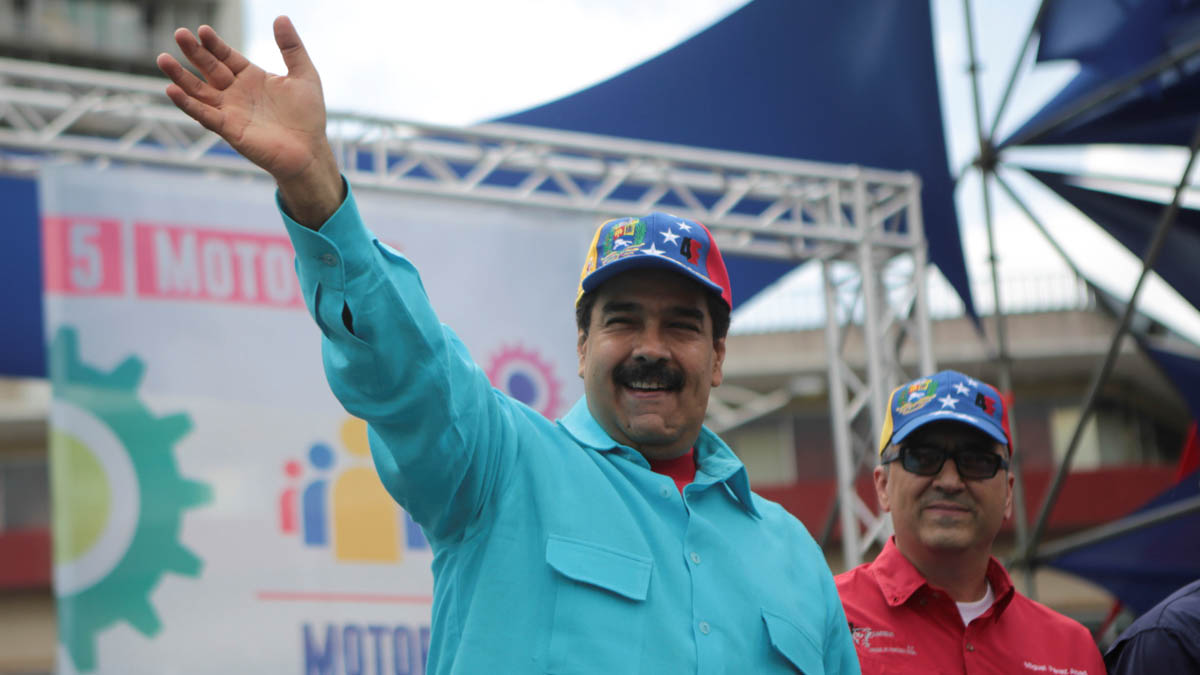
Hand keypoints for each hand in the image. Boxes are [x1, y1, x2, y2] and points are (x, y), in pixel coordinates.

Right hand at [157, 16, 342, 226]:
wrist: (310, 150)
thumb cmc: (308, 116)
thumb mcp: (304, 75)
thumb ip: (291, 47)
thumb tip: (281, 17)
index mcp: (251, 77)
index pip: (226, 56)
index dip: (213, 44)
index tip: (202, 30)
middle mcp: (236, 93)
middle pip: (209, 69)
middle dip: (194, 52)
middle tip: (179, 34)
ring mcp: (230, 111)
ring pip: (199, 91)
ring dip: (181, 77)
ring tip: (163, 59)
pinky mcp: (229, 129)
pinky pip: (204, 115)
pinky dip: (188, 104)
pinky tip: (172, 90)